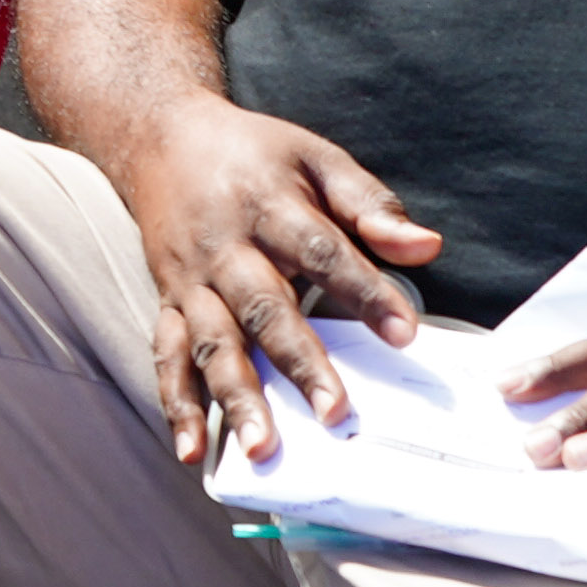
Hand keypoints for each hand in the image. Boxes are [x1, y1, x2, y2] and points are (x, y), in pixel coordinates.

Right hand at [110, 97, 443, 465]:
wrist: (158, 136)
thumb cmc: (254, 153)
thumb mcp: (315, 157)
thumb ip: (370, 204)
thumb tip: (428, 248)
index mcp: (268, 205)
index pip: (322, 251)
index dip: (364, 292)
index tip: (405, 334)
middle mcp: (224, 248)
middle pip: (263, 309)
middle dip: (298, 363)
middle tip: (334, 413)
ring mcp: (190, 280)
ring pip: (211, 342)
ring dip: (235, 396)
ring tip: (263, 447)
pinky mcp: (166, 301)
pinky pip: (166, 356)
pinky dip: (176, 404)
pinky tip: (193, 450)